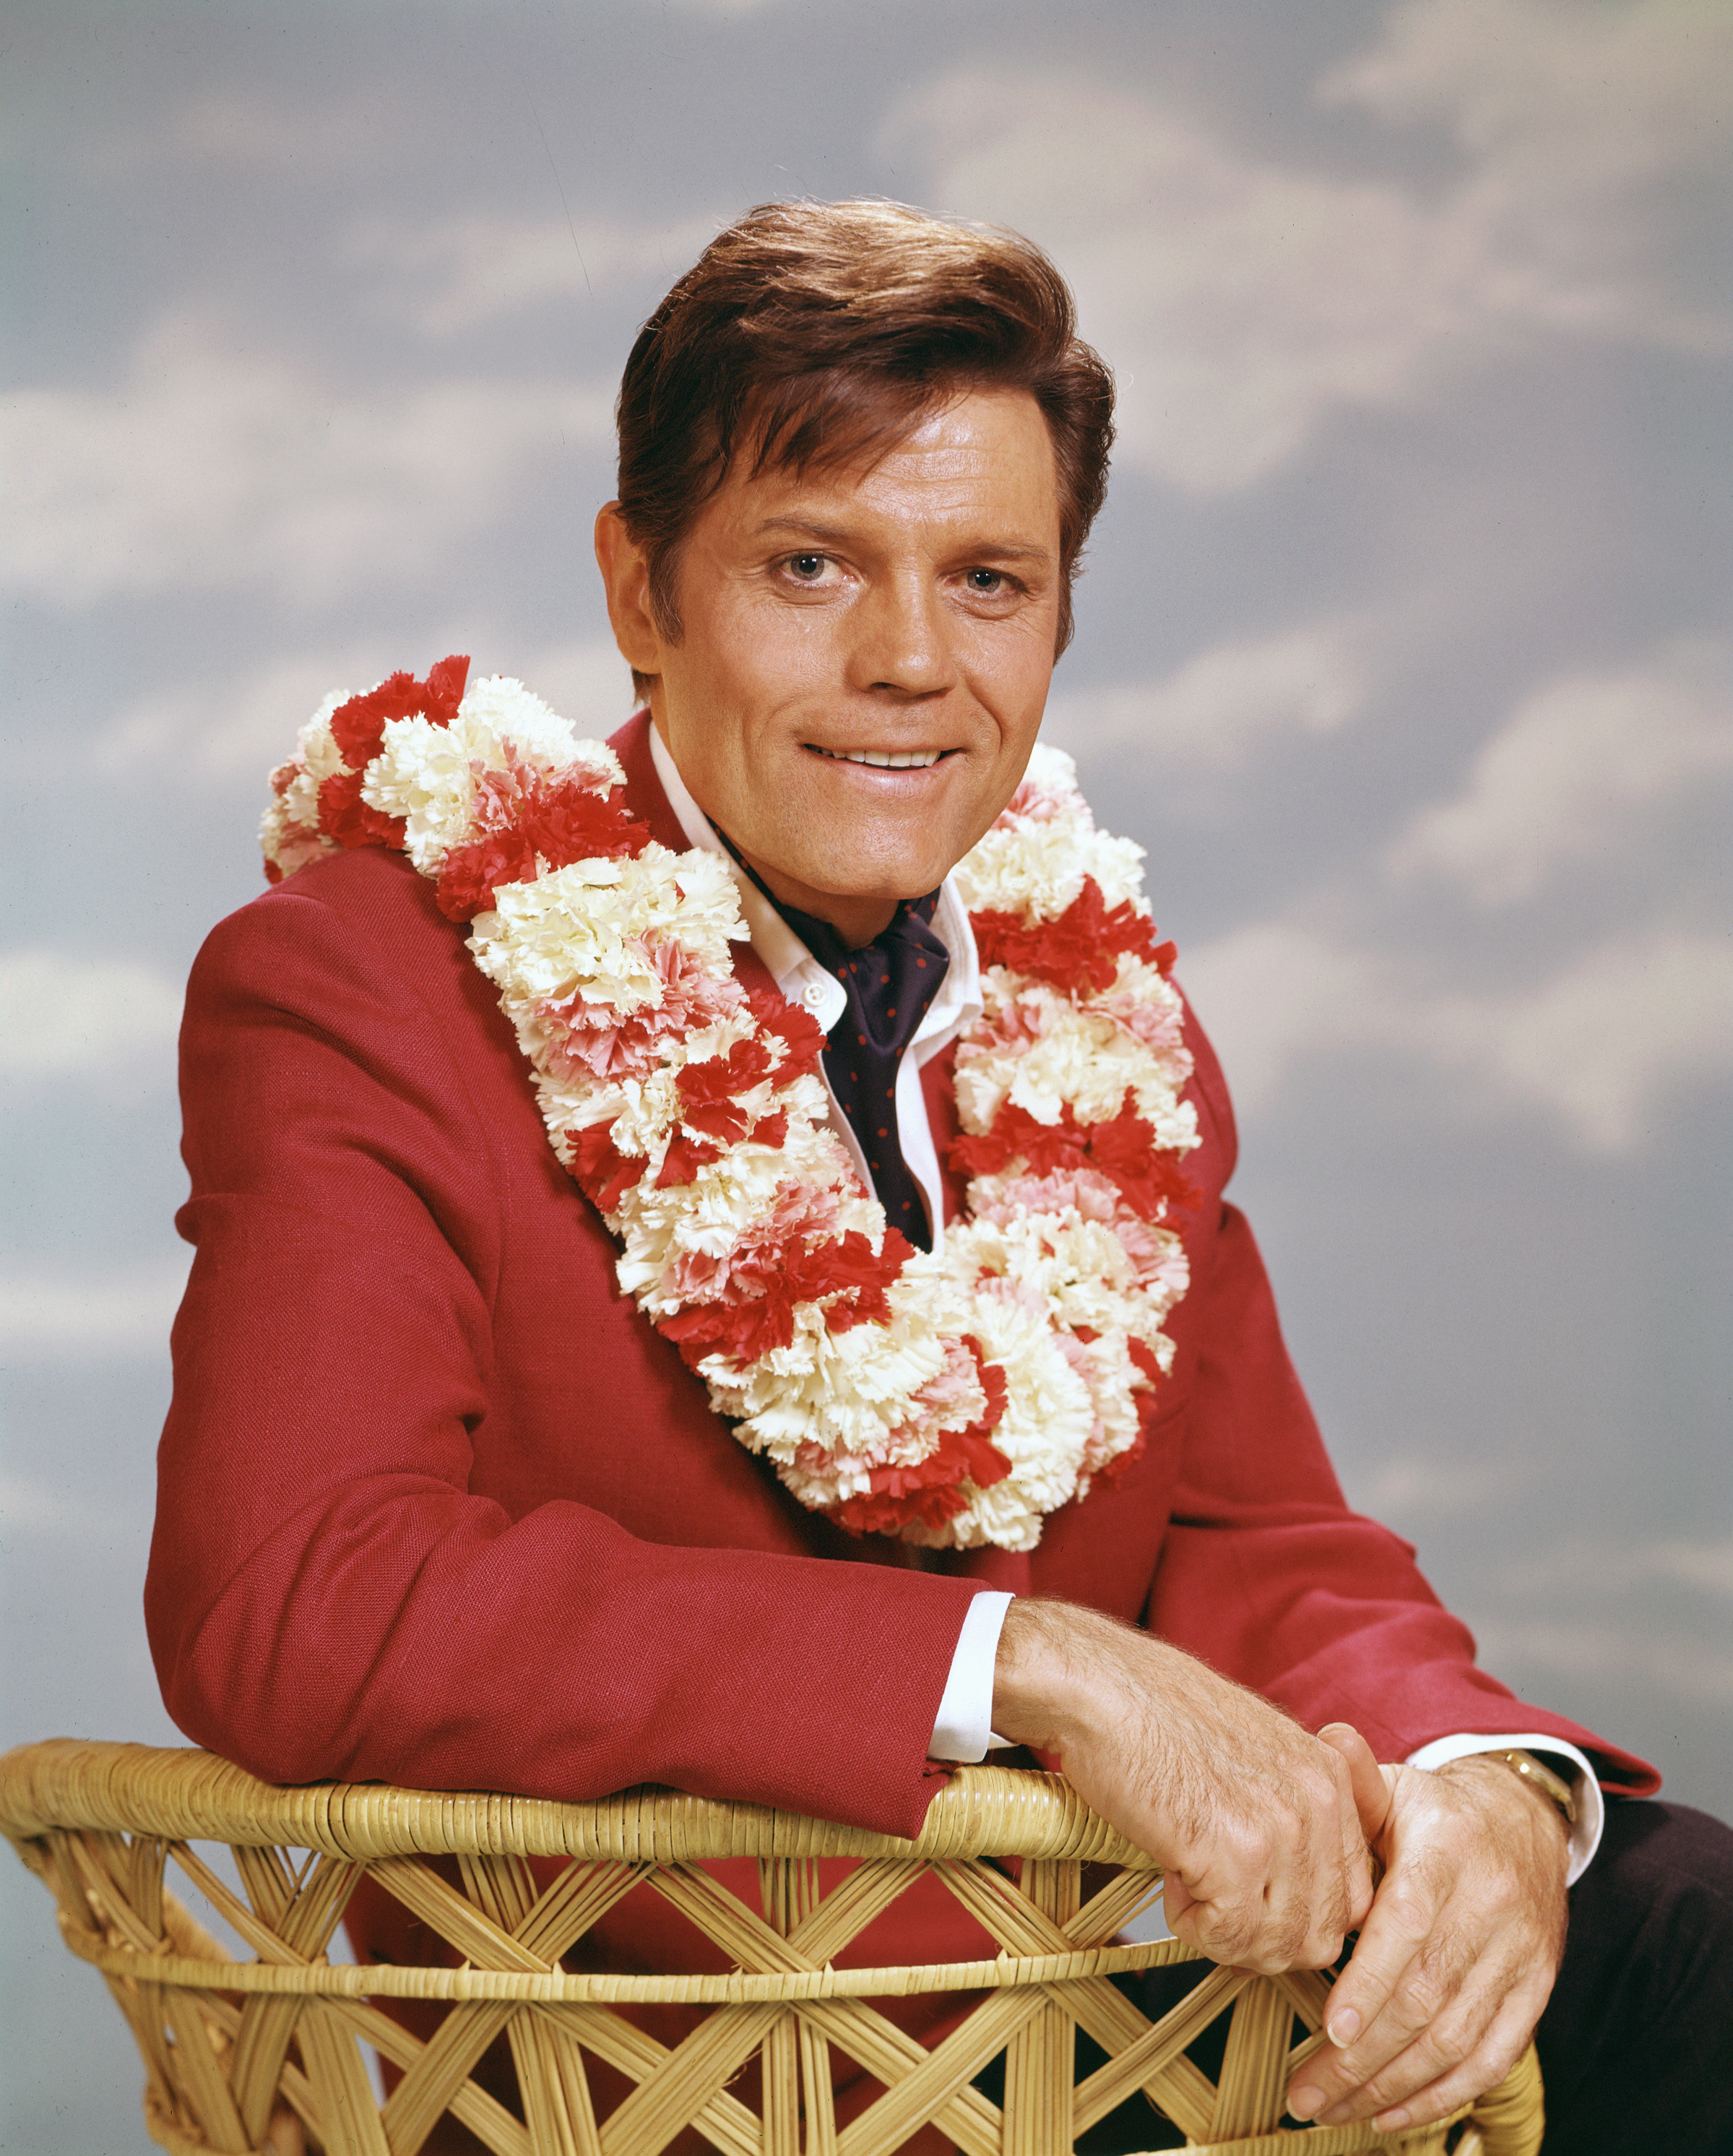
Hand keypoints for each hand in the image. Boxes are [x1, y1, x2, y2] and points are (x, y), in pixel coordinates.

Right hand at [991, 1599, 1374, 1971]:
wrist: (1096, 1686)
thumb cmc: (1156, 1712)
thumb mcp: (1255, 1748)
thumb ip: (1291, 1807)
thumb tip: (1297, 1889)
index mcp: (1331, 1775)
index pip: (1351, 1895)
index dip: (1293, 1913)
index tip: (1245, 1893)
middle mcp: (1321, 1801)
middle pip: (1323, 1933)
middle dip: (1265, 1937)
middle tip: (1212, 1895)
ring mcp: (1282, 1828)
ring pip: (1280, 1946)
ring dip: (1227, 1933)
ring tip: (1187, 1876)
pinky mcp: (1235, 1855)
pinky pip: (1230, 1937)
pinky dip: (1192, 1925)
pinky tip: (1169, 1872)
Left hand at [1286, 1731, 1569, 2134]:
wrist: (1521, 1823)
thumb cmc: (1431, 1813)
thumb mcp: (1392, 1788)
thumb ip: (1354, 1781)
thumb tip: (1327, 1740)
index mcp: (1450, 1846)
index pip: (1412, 1923)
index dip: (1372, 1982)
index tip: (1332, 2031)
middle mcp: (1493, 1902)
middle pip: (1428, 1995)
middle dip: (1363, 2056)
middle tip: (1306, 2093)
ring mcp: (1521, 1952)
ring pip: (1457, 2037)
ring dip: (1392, 2085)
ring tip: (1332, 2108)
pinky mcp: (1536, 1989)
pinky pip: (1493, 2056)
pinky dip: (1442, 2094)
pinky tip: (1392, 2113)